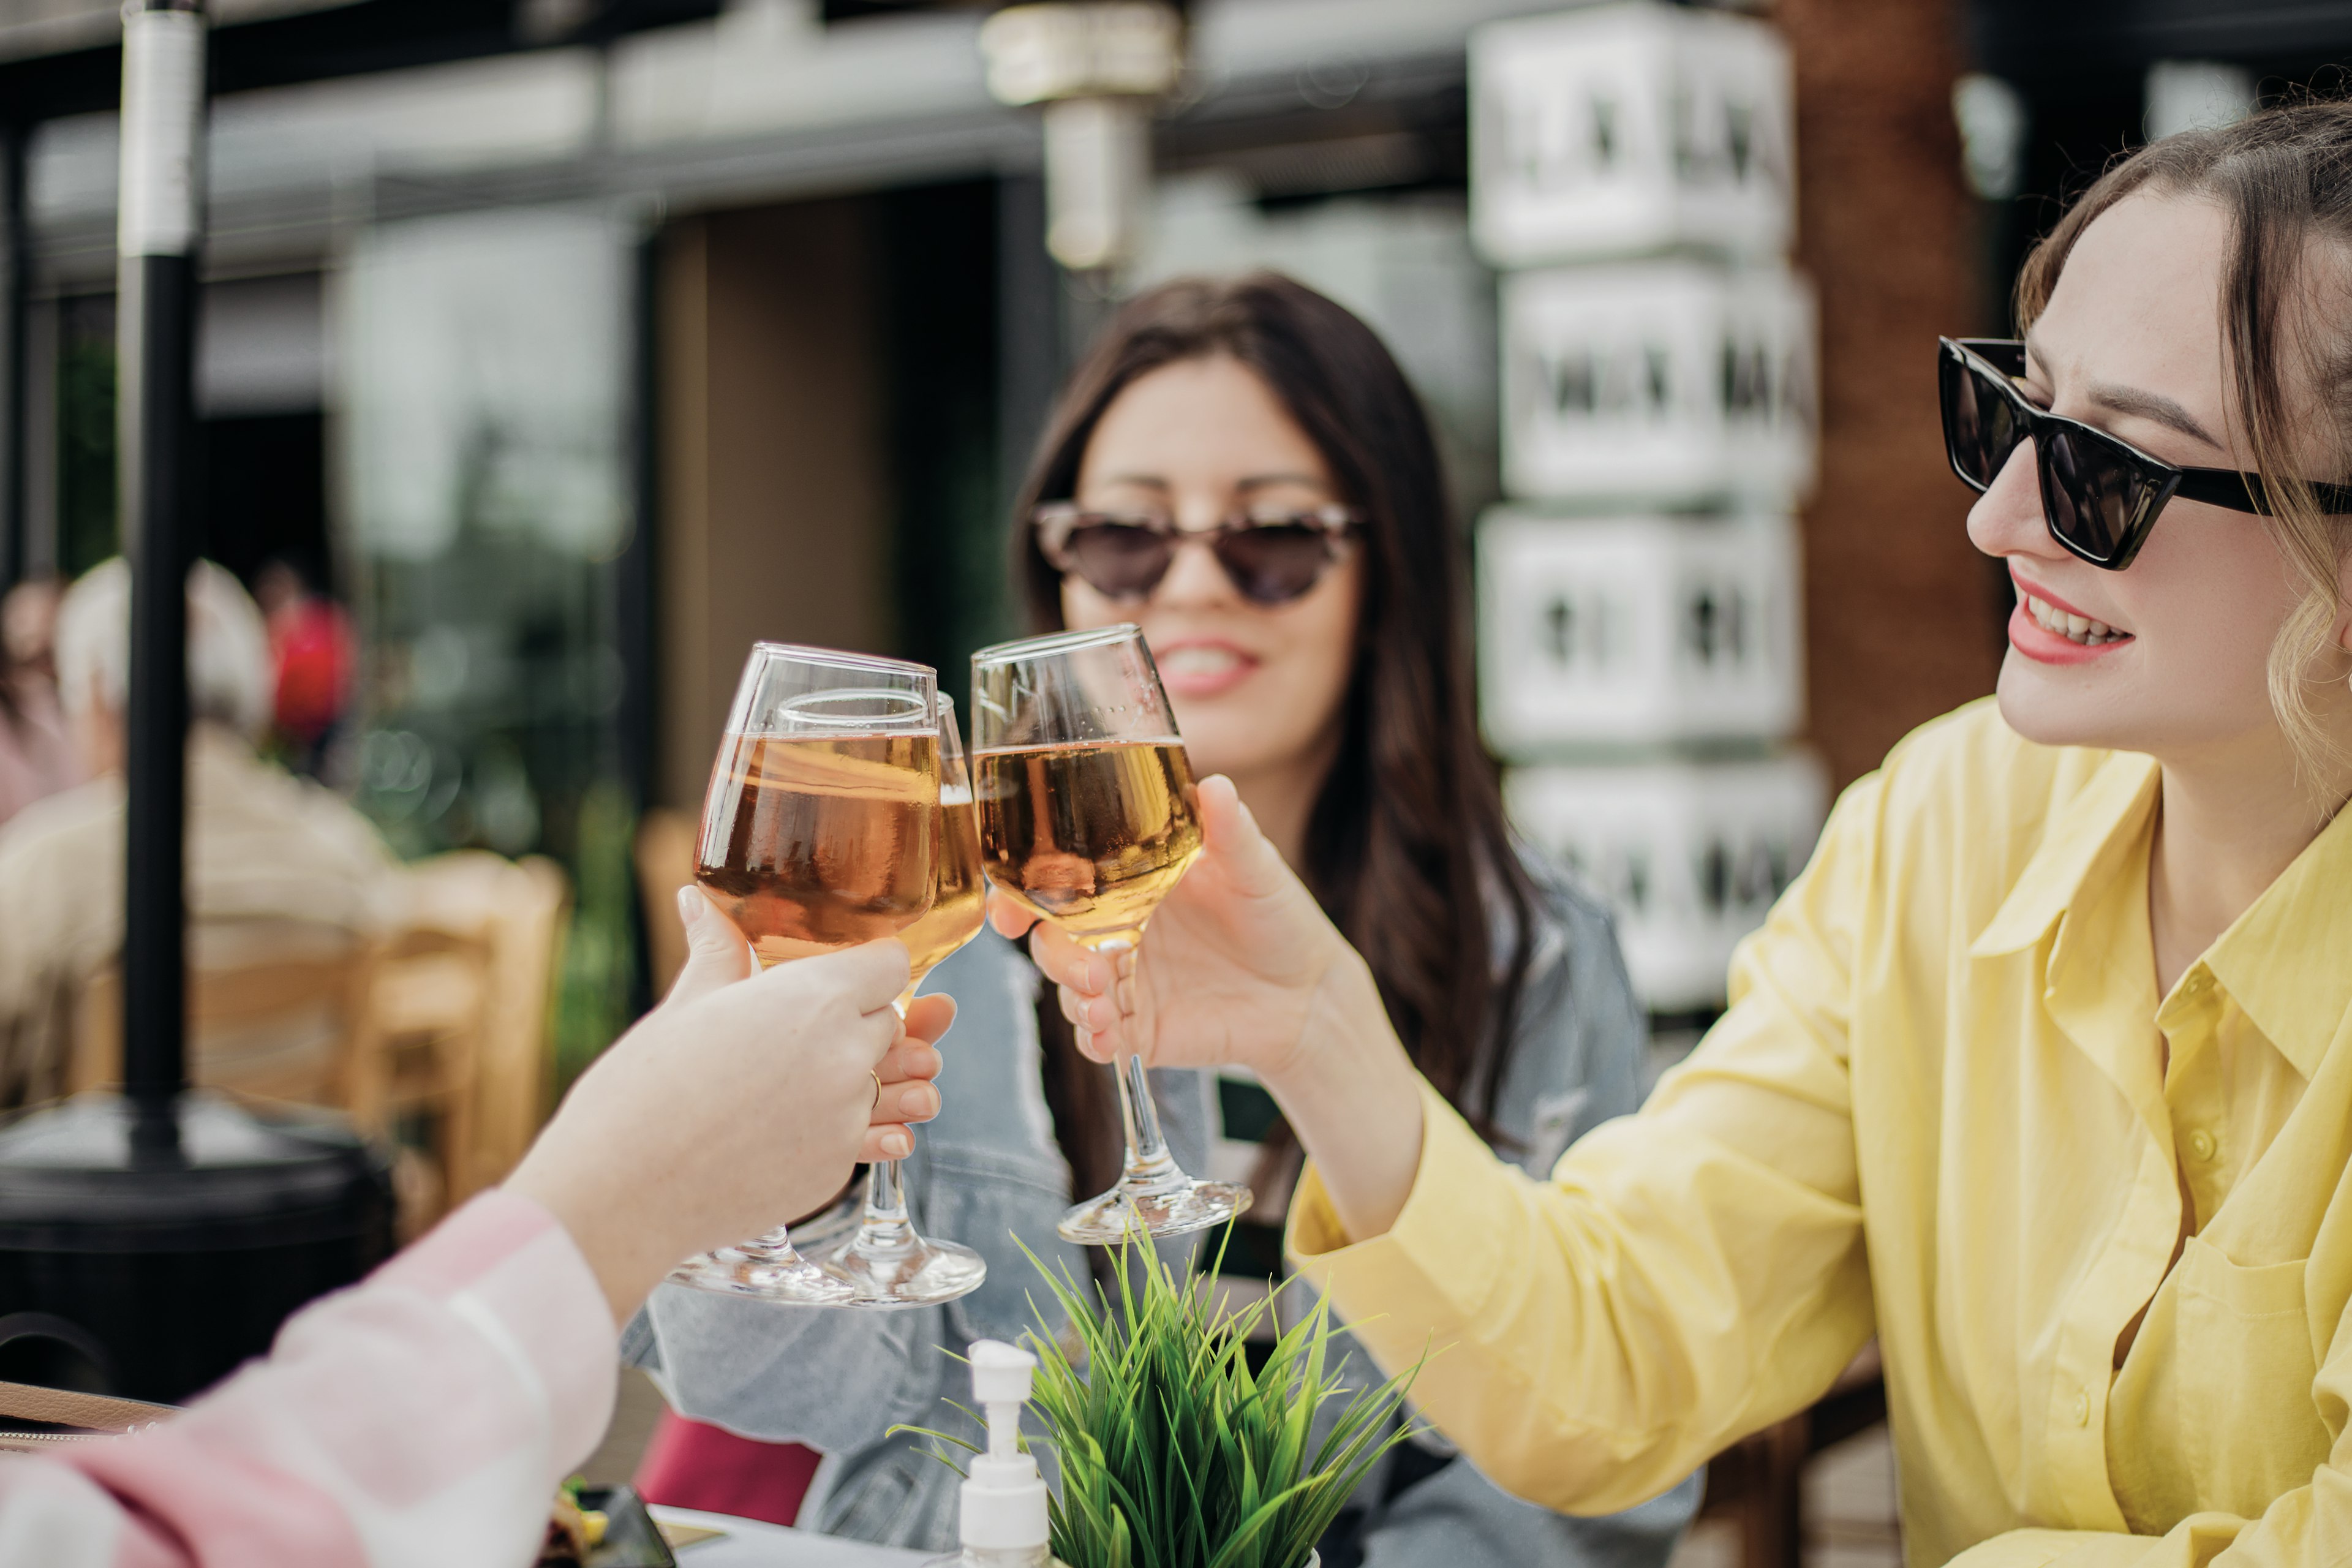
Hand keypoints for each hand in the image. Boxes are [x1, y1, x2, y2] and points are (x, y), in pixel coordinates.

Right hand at [507, 888, 949, 1324]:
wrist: (619, 1192)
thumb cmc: (641, 1092)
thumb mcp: (685, 1006)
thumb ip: (716, 949)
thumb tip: (698, 900)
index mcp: (814, 998)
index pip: (890, 965)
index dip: (868, 968)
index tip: (843, 976)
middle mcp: (845, 1055)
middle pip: (891, 1023)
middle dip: (861, 1023)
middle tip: (808, 1030)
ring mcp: (846, 1117)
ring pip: (891, 1085)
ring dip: (868, 1080)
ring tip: (817, 1082)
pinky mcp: (837, 1168)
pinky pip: (871, 1138)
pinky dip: (851, 1130)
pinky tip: (810, 1126)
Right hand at [993, 777, 1425, 1242]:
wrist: (1311, 992)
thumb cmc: (1279, 916)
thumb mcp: (1255, 868)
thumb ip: (1229, 831)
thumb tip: (1214, 785)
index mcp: (1129, 884)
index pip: (1057, 883)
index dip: (1021, 894)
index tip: (1010, 910)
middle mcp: (1117, 932)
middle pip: (1053, 940)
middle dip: (1053, 954)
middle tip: (1087, 969)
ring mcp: (1126, 983)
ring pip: (1071, 990)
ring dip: (1074, 999)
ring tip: (1102, 1007)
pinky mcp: (1141, 1030)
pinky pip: (1101, 1037)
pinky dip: (1095, 1039)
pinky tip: (1108, 1039)